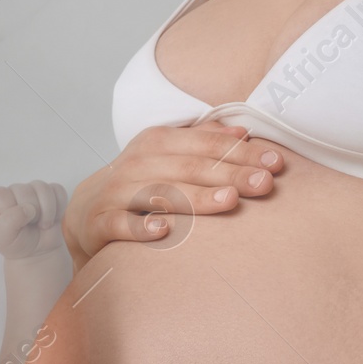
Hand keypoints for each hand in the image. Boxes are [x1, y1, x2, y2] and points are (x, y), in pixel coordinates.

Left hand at [0, 180, 68, 258]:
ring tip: (42, 224)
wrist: (35, 252)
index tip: (15, 226)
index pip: (1, 196)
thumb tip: (28, 208)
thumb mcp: (3, 238)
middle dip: (31, 214)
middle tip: (30, 226)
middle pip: (25, 191)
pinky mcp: (50, 192)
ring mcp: (32, 189)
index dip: (10, 212)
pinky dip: (59, 207)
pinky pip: (58, 191)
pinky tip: (52, 217)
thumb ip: (9, 221)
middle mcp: (13, 191)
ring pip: (44, 189)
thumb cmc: (15, 243)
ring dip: (47, 212)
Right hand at [62, 120, 285, 269]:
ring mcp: (117, 193)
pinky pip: (122, 225)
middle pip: (190, 167)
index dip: (242, 152)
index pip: (206, 144)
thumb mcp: (168, 158)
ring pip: (161, 193)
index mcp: (157, 142)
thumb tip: (242, 133)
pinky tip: (164, 230)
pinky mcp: (101, 223)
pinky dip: (141, 227)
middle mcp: (136, 163)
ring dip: (196, 197)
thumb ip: (202, 143)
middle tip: (264, 184)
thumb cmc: (140, 186)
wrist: (86, 214)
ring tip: (229, 201)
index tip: (276, 164)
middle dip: (230, 174)